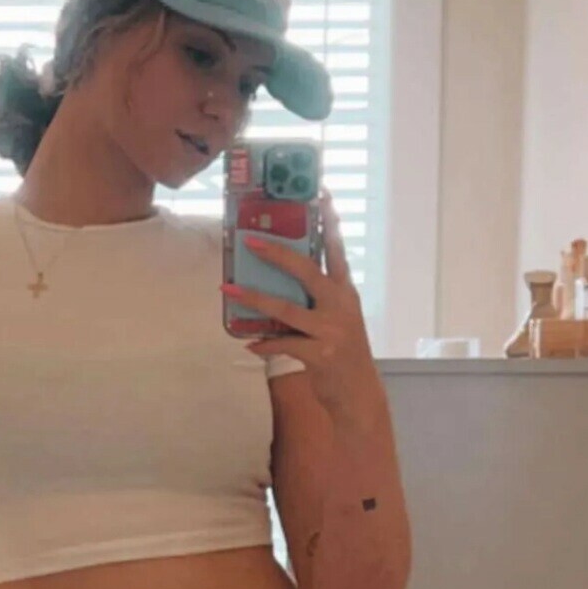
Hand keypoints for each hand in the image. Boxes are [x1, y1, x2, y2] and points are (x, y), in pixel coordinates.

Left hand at [222, 191, 383, 428]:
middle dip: (278, 253)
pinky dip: (264, 344)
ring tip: (229, 288)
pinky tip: (249, 343)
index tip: (320, 194)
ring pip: (286, 309)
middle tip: (251, 240)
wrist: (358, 394)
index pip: (337, 250)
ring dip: (255, 298)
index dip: (329, 222)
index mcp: (345, 293)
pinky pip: (283, 344)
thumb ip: (317, 300)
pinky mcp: (319, 355)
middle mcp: (341, 306)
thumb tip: (279, 282)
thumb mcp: (338, 320)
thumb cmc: (342, 354)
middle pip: (307, 271)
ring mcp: (331, 330)